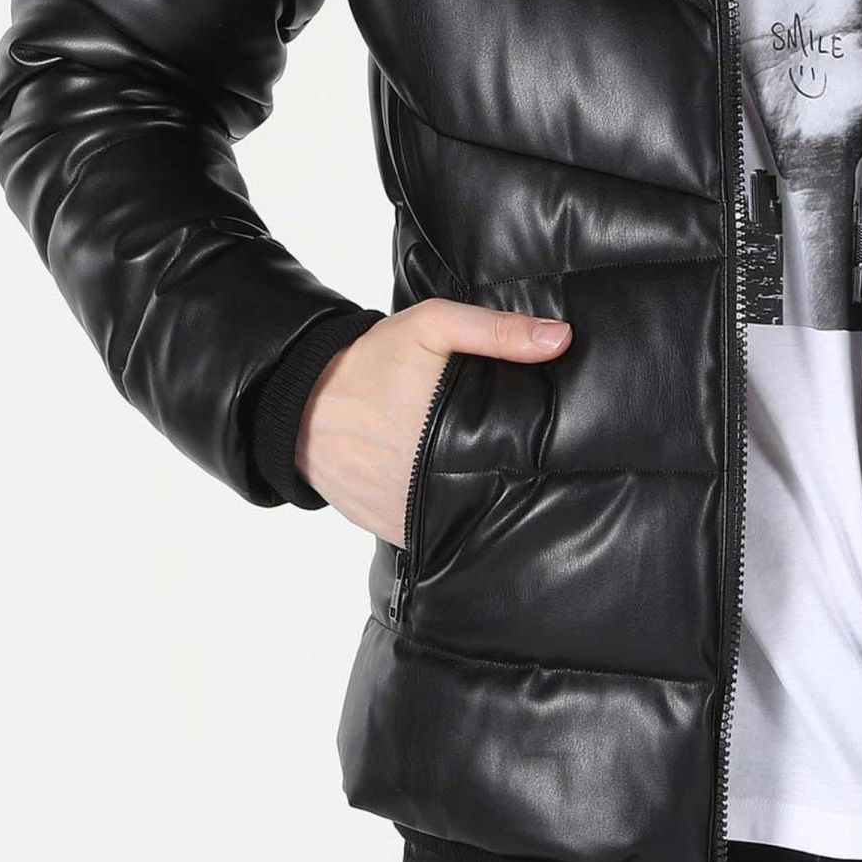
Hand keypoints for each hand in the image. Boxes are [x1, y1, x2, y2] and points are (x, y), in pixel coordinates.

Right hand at [295, 301, 572, 542]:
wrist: (298, 404)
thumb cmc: (369, 362)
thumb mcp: (431, 327)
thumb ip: (495, 330)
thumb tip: (561, 339)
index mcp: (450, 440)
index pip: (522, 462)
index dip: (543, 455)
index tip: (562, 445)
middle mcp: (433, 489)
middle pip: (498, 493)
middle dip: (514, 478)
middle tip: (531, 460)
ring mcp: (413, 518)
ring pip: (470, 519)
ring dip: (483, 503)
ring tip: (497, 478)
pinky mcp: (396, 533)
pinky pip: (438, 534)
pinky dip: (450, 520)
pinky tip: (462, 496)